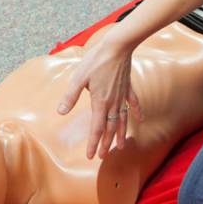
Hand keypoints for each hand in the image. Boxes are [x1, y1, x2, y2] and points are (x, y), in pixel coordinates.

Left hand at [57, 35, 142, 158]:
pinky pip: (134, 103)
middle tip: (103, 156)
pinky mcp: (128, 87)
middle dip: (106, 143)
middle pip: (110, 128)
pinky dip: (137, 112)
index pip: (96, 128)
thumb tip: (61, 112)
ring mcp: (122, 96)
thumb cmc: (96, 60)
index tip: (91, 156)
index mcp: (100, 102)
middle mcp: (113, 103)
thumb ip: (70, 96)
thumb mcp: (78, 78)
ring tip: (120, 146)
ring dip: (120, 134)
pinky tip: (141, 119)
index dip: (94, 143)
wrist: (117, 46)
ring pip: (122, 120)